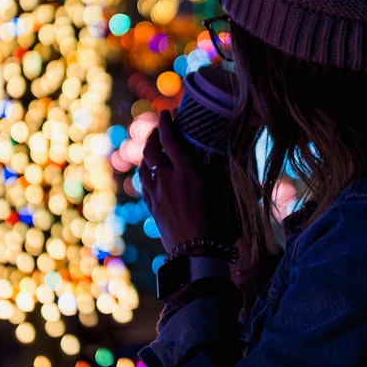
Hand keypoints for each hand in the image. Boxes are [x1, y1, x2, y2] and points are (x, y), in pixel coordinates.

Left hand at [138, 110, 239, 253]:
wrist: (197, 253)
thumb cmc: (217, 222)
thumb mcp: (222, 190)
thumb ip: (215, 167)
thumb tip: (214, 151)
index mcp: (188, 172)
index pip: (170, 138)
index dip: (166, 123)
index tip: (167, 113)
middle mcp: (168, 179)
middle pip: (152, 148)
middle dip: (154, 134)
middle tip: (160, 128)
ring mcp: (156, 193)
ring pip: (144, 164)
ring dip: (147, 152)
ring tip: (154, 147)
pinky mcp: (152, 207)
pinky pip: (144, 181)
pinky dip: (146, 170)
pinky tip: (150, 171)